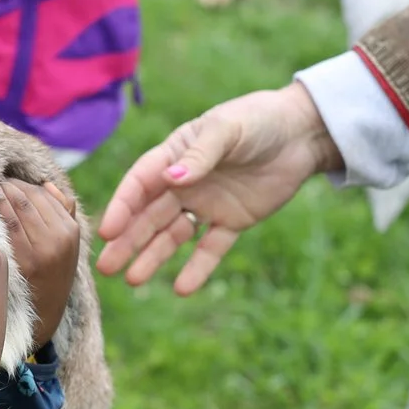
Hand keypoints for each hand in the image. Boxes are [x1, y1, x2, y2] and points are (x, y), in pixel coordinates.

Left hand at [0, 179, 80, 350]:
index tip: (5, 184)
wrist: (44, 314)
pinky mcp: (24, 259)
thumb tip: (48, 184)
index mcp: (71, 229)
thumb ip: (63, 213)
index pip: (42, 193)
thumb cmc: (51, 275)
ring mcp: (42, 249)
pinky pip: (7, 225)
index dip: (21, 185)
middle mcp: (60, 237)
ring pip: (17, 206)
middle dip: (8, 187)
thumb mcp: (66, 246)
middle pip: (29, 196)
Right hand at [94, 83, 342, 293]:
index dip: (123, 206)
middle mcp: (184, 183)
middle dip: (128, 240)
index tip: (108, 230)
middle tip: (106, 267)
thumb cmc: (258, 120)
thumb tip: (171, 182)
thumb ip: (199, 156)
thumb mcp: (226, 130)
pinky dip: (198, 268)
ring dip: (153, 257)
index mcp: (174, 155)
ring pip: (173, 236)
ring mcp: (207, 204)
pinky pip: (211, 248)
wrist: (301, 133)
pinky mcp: (232, 221)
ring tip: (134, 280)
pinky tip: (183, 289)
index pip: (141, 183)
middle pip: (150, 215)